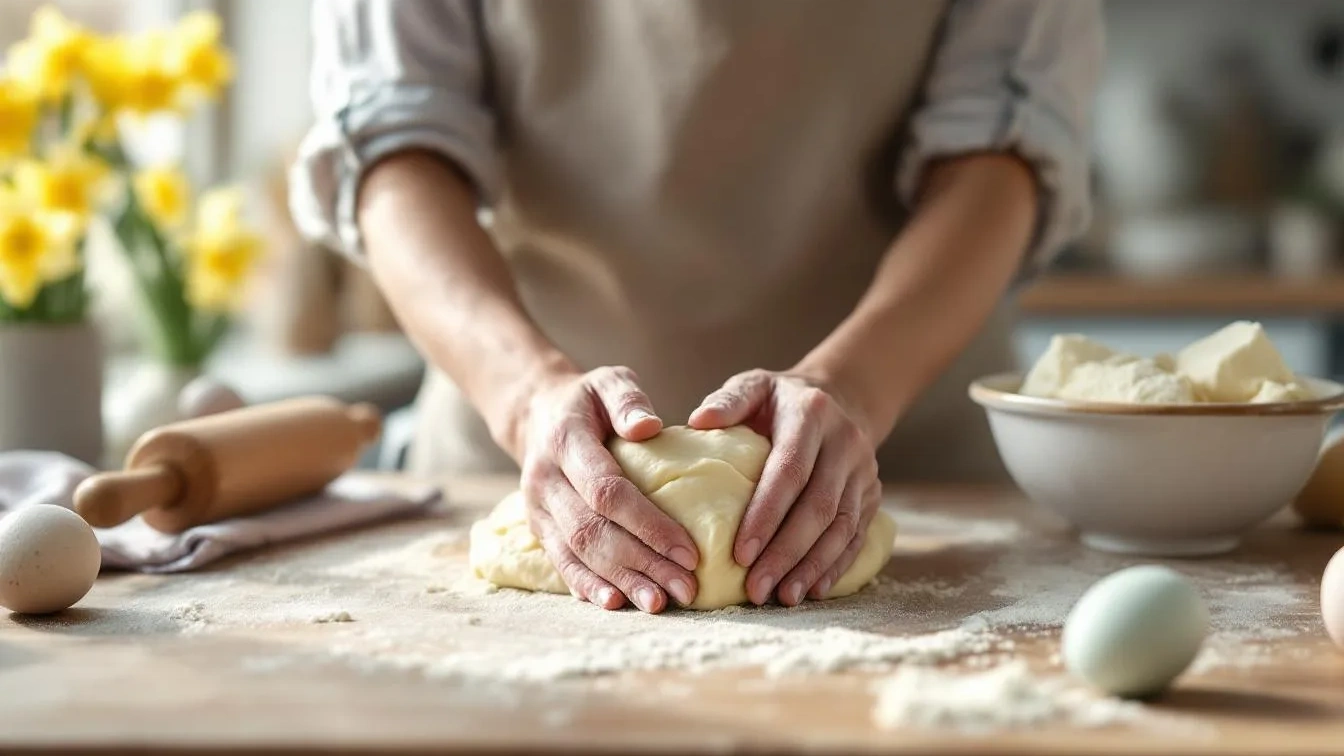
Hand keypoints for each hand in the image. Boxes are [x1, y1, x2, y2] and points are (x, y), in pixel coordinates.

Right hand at [517, 366, 699, 612]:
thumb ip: (627, 398)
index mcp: (565, 442)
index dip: (648, 524)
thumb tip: (649, 426)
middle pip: (593, 530)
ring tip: (660, 603)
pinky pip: (560, 561)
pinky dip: (587, 585)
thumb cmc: (588, 399)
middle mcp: (545, 479)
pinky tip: (616, 603)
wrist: (536, 413)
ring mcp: (538, 507)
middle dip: (642, 563)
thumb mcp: (608, 381)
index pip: (607, 491)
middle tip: (686, 588)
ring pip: (578, 552)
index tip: (690, 550)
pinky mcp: (538, 526)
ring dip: (620, 581)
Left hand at [689, 370, 881, 606]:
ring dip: (812, 567)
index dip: (766, 515)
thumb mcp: (754, 385)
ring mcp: (864, 471)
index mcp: (812, 415)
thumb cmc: (779, 400)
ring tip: (783, 597)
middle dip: (786, 553)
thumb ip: (728, 401)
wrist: (840, 397)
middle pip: (819, 507)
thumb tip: (698, 421)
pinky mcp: (872, 495)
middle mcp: (846, 443)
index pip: (790, 471)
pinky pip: (857, 536)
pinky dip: (835, 566)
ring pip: (842, 527)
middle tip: (756, 589)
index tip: (740, 553)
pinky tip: (813, 590)